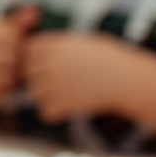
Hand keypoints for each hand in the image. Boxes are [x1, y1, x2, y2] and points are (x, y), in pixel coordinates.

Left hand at [22, 30, 150, 122]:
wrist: (127, 79)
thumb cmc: (110, 59)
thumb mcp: (83, 43)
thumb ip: (59, 46)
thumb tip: (39, 50)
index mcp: (55, 45)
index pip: (29, 50)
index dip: (38, 58)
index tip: (53, 64)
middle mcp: (51, 63)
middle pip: (28, 72)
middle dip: (40, 78)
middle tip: (63, 82)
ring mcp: (54, 84)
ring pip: (35, 94)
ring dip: (47, 96)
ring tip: (70, 94)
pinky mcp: (62, 104)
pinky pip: (46, 112)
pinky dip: (56, 113)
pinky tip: (70, 107)